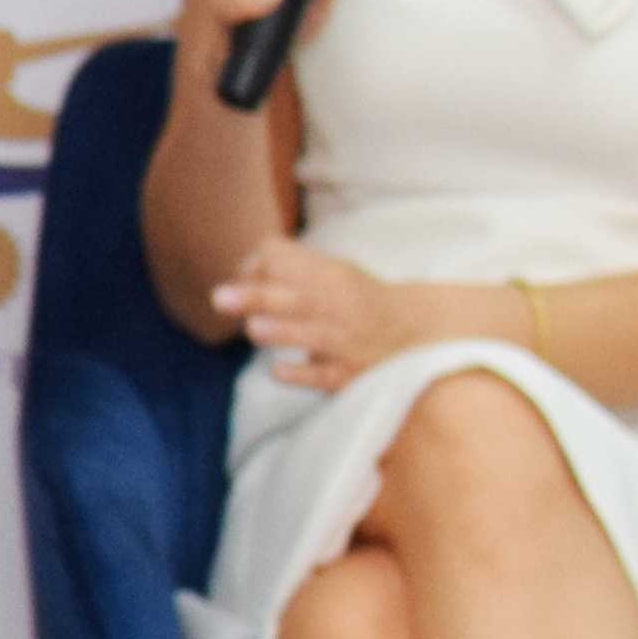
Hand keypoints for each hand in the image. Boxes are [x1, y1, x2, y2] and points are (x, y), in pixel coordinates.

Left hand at [213, 235, 416, 392]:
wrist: (418, 335)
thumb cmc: (355, 301)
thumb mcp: (331, 274)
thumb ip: (287, 270)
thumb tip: (239, 273)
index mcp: (330, 276)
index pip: (285, 262)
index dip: (255, 269)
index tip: (244, 281)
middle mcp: (338, 306)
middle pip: (296, 298)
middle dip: (256, 298)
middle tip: (219, 298)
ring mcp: (344, 341)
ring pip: (312, 335)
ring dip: (281, 331)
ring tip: (253, 329)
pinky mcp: (347, 375)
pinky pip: (323, 375)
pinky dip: (300, 374)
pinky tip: (277, 370)